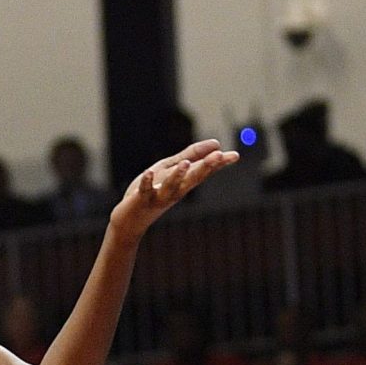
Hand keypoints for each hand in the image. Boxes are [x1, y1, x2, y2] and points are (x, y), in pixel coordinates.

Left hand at [109, 140, 239, 233]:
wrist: (130, 220)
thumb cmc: (153, 191)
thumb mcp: (171, 169)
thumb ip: (191, 155)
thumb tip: (216, 144)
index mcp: (184, 182)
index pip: (204, 171)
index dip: (219, 163)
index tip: (235, 155)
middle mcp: (176, 191)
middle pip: (193, 178)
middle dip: (205, 167)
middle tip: (219, 156)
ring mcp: (159, 196)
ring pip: (171, 186)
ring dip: (178, 175)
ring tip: (186, 164)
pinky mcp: (141, 199)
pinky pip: (145, 190)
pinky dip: (147, 182)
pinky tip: (149, 173)